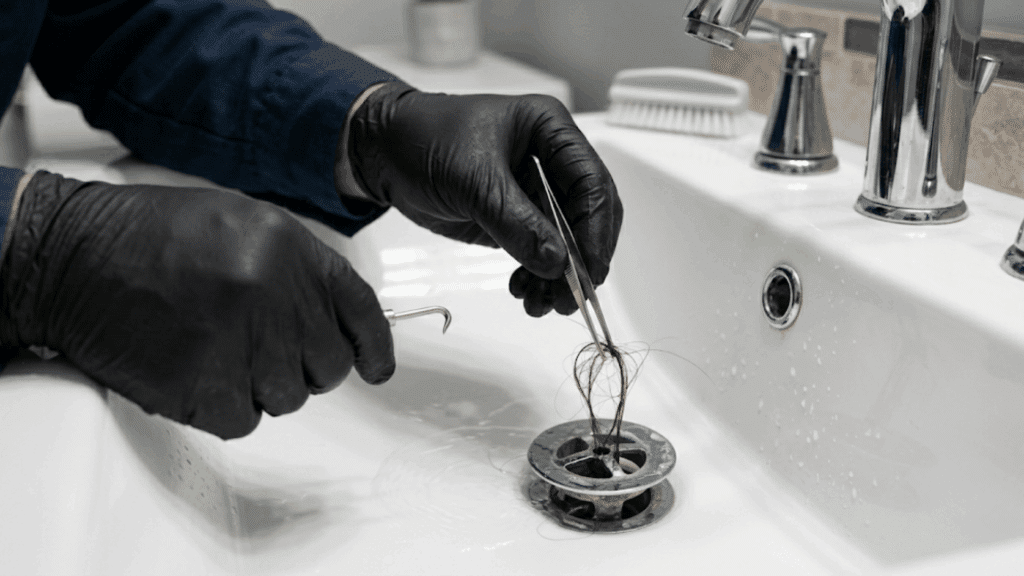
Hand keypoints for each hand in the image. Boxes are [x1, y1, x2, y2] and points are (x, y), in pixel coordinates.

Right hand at [0, 172, 393, 438]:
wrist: (69, 255)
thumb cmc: (149, 237)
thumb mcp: (241, 225)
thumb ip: (297, 269)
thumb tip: (335, 317)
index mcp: (290, 249)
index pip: (360, 310)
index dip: (374, 345)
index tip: (376, 367)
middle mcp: (274, 294)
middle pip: (328, 364)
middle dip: (304, 365)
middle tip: (265, 351)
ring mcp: (240, 340)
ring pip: (289, 396)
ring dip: (259, 385)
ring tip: (215, 349)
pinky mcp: (202, 383)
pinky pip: (243, 419)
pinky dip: (223, 406)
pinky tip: (194, 369)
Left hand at [346, 82, 622, 316]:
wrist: (382, 153)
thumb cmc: (423, 139)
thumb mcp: (472, 178)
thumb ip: (516, 221)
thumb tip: (555, 261)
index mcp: (551, 131)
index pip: (593, 183)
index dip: (597, 229)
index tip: (589, 268)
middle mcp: (551, 160)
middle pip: (587, 216)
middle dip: (580, 260)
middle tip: (570, 297)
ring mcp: (534, 191)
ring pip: (566, 241)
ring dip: (558, 276)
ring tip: (541, 304)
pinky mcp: (515, 218)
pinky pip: (540, 252)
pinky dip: (536, 277)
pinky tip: (524, 292)